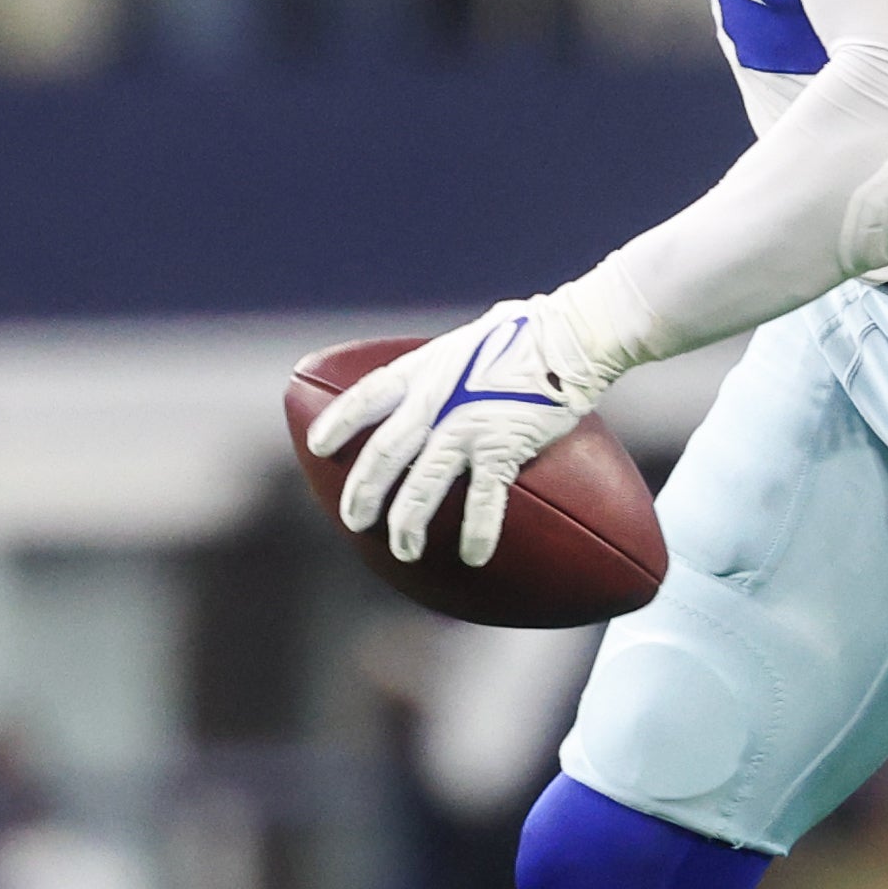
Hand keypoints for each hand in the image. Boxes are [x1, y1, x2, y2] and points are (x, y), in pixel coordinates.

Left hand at [308, 296, 607, 567]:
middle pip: (384, 454)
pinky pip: (483, 501)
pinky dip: (476, 532)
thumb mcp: (471, 340)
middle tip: (353, 520)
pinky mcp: (501, 448)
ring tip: (402, 549)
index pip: (367, 396)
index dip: (339, 422)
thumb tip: (445, 371)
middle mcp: (435, 401)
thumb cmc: (529, 332)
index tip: (318, 446)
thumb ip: (449, 363)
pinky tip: (474, 556)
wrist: (569, 337)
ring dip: (406, 523)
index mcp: (424, 370)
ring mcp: (465, 426)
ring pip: (421, 485)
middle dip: (363, 491)